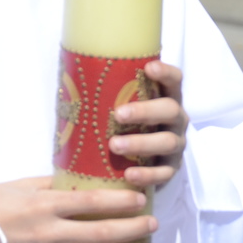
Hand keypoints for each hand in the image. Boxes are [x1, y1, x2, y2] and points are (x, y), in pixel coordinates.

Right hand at [0, 177, 156, 242]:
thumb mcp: (28, 184)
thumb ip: (56, 183)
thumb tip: (84, 176)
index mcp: (48, 205)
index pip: (92, 202)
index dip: (120, 201)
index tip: (141, 199)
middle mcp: (50, 233)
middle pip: (100, 234)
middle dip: (132, 230)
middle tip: (153, 226)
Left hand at [109, 60, 188, 189]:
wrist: (138, 160)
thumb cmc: (124, 124)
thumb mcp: (122, 106)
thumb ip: (108, 94)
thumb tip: (66, 78)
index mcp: (166, 98)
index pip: (174, 80)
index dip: (165, 72)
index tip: (149, 68)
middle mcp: (176, 120)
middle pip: (171, 110)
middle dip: (145, 111)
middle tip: (118, 114)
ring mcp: (176, 145)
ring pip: (167, 142)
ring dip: (141, 143)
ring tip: (114, 145)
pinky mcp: (171, 169)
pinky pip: (164, 173)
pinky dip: (147, 174)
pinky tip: (129, 174)